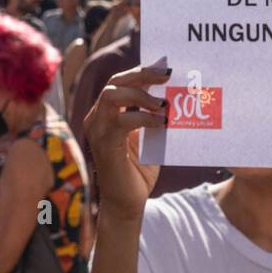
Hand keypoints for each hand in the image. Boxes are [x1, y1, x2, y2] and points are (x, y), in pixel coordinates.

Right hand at [83, 63, 167, 221]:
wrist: (127, 204)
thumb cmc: (138, 172)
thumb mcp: (148, 137)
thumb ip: (153, 117)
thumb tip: (175, 95)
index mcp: (105, 114)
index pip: (120, 82)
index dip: (141, 71)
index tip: (165, 68)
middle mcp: (96, 118)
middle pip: (115, 82)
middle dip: (142, 74)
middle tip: (167, 75)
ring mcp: (97, 130)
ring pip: (112, 94)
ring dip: (141, 94)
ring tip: (164, 103)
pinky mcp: (104, 144)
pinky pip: (122, 120)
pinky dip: (144, 117)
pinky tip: (162, 122)